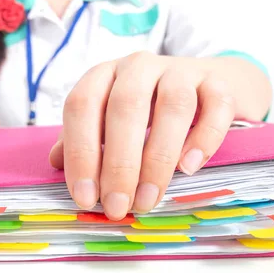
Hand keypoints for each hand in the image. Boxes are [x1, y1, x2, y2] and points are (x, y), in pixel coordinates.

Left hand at [49, 51, 234, 219]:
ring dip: (158, 158)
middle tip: (118, 206)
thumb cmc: (148, 108)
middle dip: (119, 163)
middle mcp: (139, 66)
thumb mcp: (109, 119)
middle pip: (125, 106)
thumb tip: (55, 164)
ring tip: (149, 199)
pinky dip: (204, 137)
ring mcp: (181, 70)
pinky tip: (189, 167)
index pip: (82, 105)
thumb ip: (84, 138)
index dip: (80, 152)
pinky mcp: (218, 82)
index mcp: (105, 74)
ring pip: (173, 105)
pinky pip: (216, 105)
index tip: (85, 197)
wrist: (205, 84)